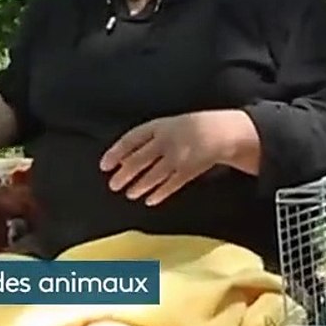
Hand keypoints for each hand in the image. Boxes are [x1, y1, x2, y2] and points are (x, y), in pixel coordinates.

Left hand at [100, 110, 248, 206]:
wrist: (221, 132)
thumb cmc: (189, 128)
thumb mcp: (167, 126)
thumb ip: (147, 140)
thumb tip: (123, 158)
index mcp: (159, 126)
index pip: (131, 139)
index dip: (116, 152)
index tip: (104, 164)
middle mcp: (166, 140)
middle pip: (139, 158)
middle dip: (125, 173)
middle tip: (113, 184)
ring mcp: (178, 156)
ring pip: (153, 174)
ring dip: (139, 185)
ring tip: (130, 194)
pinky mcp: (189, 170)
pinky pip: (171, 184)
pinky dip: (159, 193)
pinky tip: (150, 200)